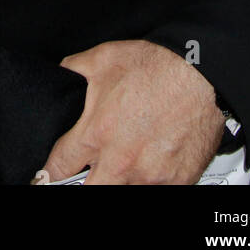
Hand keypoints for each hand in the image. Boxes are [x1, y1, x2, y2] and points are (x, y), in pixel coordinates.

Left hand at [41, 40, 225, 184]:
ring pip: (123, 190)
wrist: (201, 74)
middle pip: (89, 190)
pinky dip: (150, 179)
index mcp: (97, 133)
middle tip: (90, 171)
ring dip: (120, 178)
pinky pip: (156, 189)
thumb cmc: (155, 65)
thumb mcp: (103, 58)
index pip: (59, 166)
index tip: (48, 174)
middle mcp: (120, 161)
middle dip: (86, 182)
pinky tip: (152, 160)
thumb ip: (75, 69)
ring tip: (127, 158)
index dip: (50, 171)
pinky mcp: (176, 181)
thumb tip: (63, 73)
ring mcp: (149, 175)